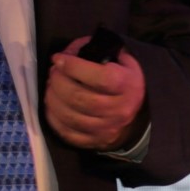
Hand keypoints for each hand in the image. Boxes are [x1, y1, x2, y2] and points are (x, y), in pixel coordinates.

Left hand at [45, 35, 146, 151]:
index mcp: (126, 85)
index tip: (58, 59)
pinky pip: (69, 134)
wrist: (139, 109)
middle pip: (80, 98)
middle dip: (58, 82)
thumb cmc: (124, 77)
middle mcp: (119, 109)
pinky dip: (54, 119)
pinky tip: (51, 106)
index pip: (99, 78)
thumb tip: (66, 53)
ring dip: (53, 100)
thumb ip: (95, 49)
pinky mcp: (96, 141)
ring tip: (49, 88)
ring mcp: (107, 128)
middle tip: (52, 73)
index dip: (74, 67)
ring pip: (71, 117)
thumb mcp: (119, 57)